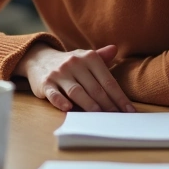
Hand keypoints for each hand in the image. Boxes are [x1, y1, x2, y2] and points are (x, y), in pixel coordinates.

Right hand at [14, 43, 135, 112]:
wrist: (39, 58)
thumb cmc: (70, 63)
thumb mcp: (85, 56)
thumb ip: (101, 57)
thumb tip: (114, 49)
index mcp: (88, 57)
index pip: (107, 80)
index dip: (119, 97)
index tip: (129, 111)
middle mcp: (74, 64)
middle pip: (94, 88)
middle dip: (108, 104)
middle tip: (117, 118)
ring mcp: (59, 74)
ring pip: (76, 91)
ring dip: (89, 105)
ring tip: (99, 116)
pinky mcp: (45, 83)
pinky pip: (54, 94)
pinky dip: (61, 101)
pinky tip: (68, 108)